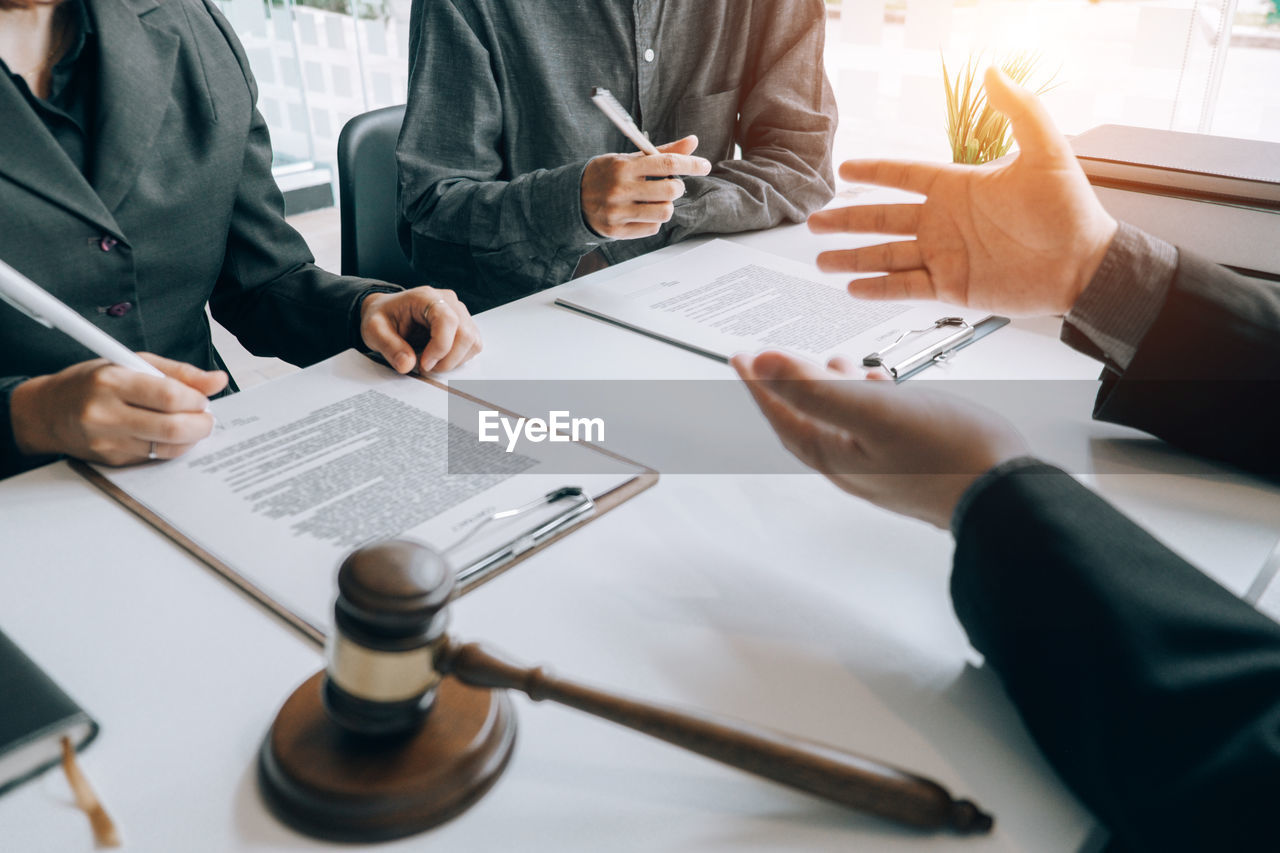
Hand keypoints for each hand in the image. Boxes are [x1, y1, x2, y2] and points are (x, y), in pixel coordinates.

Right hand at [10, 354, 225, 465]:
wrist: (48, 412)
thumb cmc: (93, 382)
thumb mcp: (132, 362)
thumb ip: (179, 372)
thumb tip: (218, 380)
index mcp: (111, 381)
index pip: (169, 396)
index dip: (197, 399)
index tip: (203, 398)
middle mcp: (105, 413)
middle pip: (172, 428)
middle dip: (201, 424)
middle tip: (206, 417)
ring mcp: (107, 442)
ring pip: (167, 448)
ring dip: (190, 438)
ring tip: (190, 424)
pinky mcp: (111, 461)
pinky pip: (155, 457)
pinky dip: (171, 447)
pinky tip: (168, 435)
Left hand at [360, 286, 480, 373]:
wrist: (388, 312)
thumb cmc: (384, 317)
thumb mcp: (374, 330)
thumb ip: (389, 347)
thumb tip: (407, 365)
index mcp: (426, 297)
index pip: (447, 320)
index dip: (440, 347)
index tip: (424, 365)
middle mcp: (448, 302)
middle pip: (465, 334)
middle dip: (447, 359)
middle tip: (425, 368)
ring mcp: (460, 313)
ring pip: (472, 342)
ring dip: (454, 361)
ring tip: (431, 363)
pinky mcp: (464, 325)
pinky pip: (473, 346)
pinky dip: (459, 358)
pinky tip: (440, 359)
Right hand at [580, 136, 711, 238]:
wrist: (572, 198)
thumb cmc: (606, 174)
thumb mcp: (629, 158)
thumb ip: (662, 152)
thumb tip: (693, 142)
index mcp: (624, 166)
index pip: (666, 164)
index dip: (690, 165)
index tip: (704, 166)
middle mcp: (620, 189)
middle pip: (670, 191)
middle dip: (677, 188)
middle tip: (671, 186)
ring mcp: (618, 212)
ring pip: (664, 213)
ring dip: (666, 206)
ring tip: (655, 200)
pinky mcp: (616, 231)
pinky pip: (652, 228)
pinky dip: (654, 221)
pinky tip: (643, 212)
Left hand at [731, 351, 1027, 528]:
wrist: (1006, 496)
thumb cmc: (946, 455)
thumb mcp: (871, 410)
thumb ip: (813, 388)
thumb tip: (763, 366)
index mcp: (833, 453)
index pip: (782, 412)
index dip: (759, 382)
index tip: (742, 357)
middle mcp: (851, 466)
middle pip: (805, 419)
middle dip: (788, 385)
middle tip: (772, 360)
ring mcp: (881, 468)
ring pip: (840, 423)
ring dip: (829, 390)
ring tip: (829, 362)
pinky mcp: (910, 465)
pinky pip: (872, 428)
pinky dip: (867, 400)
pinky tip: (883, 385)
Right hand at [808, 67, 1117, 316]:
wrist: (1084, 265)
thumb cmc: (1070, 209)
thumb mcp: (1045, 151)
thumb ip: (1019, 110)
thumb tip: (994, 71)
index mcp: (958, 188)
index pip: (904, 177)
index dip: (874, 173)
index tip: (844, 170)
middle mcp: (944, 222)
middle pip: (883, 219)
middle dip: (847, 221)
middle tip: (815, 221)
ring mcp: (945, 256)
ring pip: (886, 256)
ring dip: (852, 257)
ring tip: (820, 259)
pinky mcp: (952, 288)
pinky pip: (905, 288)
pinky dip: (878, 289)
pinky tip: (852, 288)